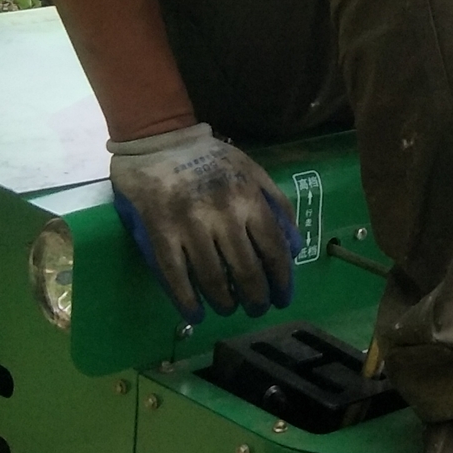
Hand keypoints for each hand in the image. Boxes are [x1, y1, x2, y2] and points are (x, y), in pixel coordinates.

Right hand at [108, 123, 300, 319]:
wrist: (157, 138)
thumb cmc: (210, 157)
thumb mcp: (252, 171)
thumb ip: (277, 205)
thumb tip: (294, 247)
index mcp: (249, 198)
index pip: (274, 250)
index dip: (282, 281)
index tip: (283, 298)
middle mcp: (223, 214)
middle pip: (247, 270)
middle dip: (256, 298)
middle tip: (257, 308)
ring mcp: (189, 224)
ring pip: (213, 278)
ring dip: (225, 302)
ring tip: (228, 308)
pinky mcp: (159, 232)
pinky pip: (176, 276)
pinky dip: (187, 301)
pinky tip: (195, 313)